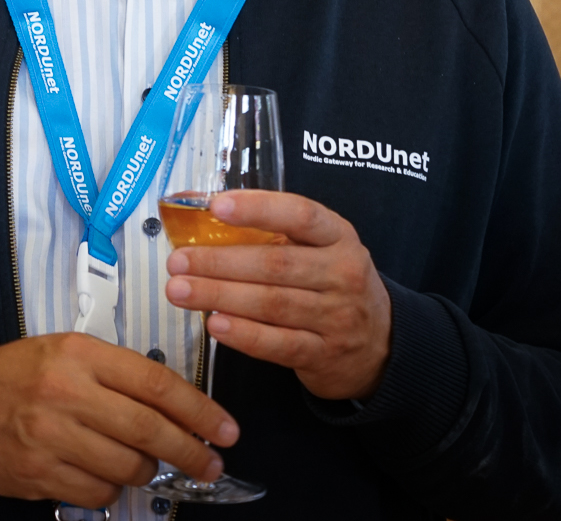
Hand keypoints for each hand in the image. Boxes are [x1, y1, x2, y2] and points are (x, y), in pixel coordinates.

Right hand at [0, 334, 239, 507]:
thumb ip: (115, 373)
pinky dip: (110, 488)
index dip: (200, 411)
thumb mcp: (63, 352)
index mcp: (77, 354)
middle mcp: (65, 393)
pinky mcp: (38, 473)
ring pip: (129, 468)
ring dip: (148, 473)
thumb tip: (175, 407)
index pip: (156, 383)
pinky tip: (102, 474)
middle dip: (192, 453)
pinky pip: (98, 492)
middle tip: (210, 464)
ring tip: (144, 465)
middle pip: (150, 431)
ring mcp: (50, 437)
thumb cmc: (11, 377)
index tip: (224, 429)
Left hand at [163, 190, 391, 400]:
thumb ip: (271, 234)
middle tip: (178, 261)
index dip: (259, 208)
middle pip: (276, 264)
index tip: (217, 206)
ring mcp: (337, 317)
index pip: (301, 215)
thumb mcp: (319, 250)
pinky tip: (215, 325)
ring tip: (180, 291)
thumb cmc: (332, 285)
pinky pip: (279, 343)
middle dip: (220, 261)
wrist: (382, 345)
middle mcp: (342, 274)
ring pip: (272, 304)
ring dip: (220, 296)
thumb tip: (199, 215)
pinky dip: (244, 335)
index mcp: (338, 237)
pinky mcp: (325, 354)